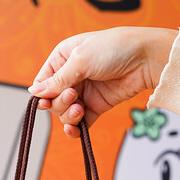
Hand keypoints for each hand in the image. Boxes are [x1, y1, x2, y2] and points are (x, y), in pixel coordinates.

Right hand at [28, 26, 176, 137]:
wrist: (145, 59)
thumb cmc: (114, 49)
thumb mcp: (80, 60)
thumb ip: (57, 80)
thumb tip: (34, 92)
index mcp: (62, 58)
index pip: (42, 81)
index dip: (42, 94)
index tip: (46, 101)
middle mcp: (71, 76)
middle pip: (52, 100)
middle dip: (59, 103)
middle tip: (73, 96)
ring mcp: (84, 92)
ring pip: (65, 113)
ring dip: (69, 115)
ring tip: (80, 109)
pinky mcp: (96, 106)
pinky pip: (80, 122)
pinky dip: (76, 128)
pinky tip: (76, 130)